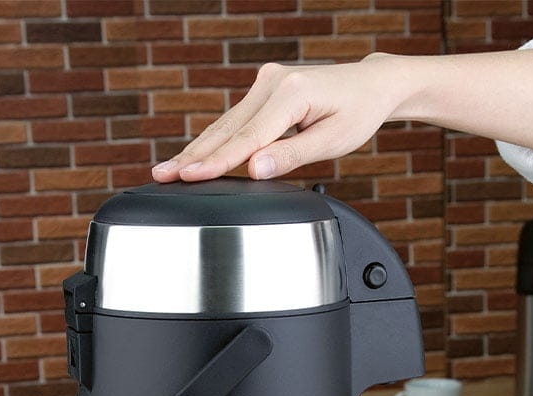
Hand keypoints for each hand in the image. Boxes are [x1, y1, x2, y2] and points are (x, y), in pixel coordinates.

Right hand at [151, 55, 402, 182]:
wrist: (370, 86)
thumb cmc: (358, 114)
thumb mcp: (333, 140)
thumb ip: (292, 155)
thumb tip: (256, 170)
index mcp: (290, 93)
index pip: (247, 137)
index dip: (217, 161)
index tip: (190, 176)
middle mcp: (272, 82)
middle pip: (227, 129)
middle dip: (194, 155)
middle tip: (162, 176)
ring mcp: (266, 82)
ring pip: (226, 124)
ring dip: (197, 149)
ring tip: (167, 170)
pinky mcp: (265, 89)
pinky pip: (235, 120)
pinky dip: (215, 140)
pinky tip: (195, 156)